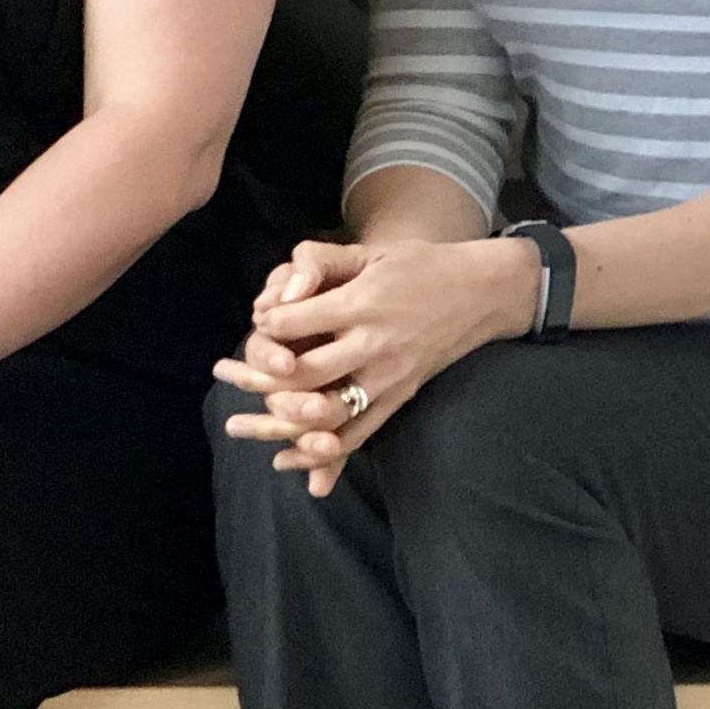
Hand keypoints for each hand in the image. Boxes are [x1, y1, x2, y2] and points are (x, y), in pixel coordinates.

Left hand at [212, 235, 537, 496]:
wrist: (482, 294)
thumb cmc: (418, 266)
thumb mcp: (370, 251)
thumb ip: (321, 262)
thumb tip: (282, 292)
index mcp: (362, 305)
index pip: (298, 323)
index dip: (268, 324)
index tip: (257, 321)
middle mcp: (374, 345)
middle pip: (306, 373)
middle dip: (260, 376)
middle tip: (227, 374)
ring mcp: (388, 378)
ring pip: (328, 413)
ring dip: (280, 422)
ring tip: (238, 424)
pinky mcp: (399, 398)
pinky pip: (358, 433)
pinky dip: (321, 452)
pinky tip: (286, 457)